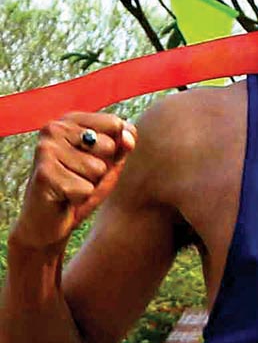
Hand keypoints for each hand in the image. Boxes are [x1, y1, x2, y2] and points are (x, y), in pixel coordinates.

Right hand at [13, 112, 136, 252]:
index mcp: (70, 120)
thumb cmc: (80, 188)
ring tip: (72, 187)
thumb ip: (122, 146)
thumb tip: (128, 136)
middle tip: (80, 177)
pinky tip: (64, 198)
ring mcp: (46, 149)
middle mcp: (54, 128)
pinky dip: (80, 198)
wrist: (47, 222)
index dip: (115, 150)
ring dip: (90, 185)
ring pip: (97, 169)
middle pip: (109, 146)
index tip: (94, 160)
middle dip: (102, 169)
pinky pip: (86, 188)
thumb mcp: (108, 165)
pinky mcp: (43, 174)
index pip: (115, 124)